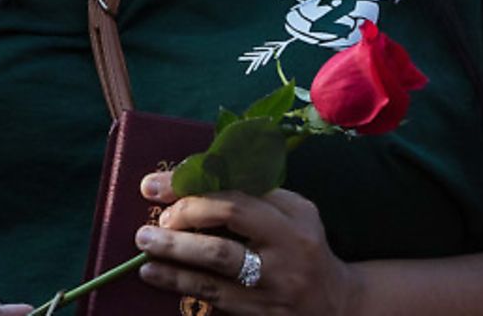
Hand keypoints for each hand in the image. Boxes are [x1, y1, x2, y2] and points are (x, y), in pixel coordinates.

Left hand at [132, 170, 364, 315]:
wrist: (338, 305)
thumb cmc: (303, 249)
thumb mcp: (293, 214)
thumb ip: (254, 195)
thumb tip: (191, 179)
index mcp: (294, 216)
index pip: (236, 194)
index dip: (191, 189)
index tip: (156, 186)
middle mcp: (287, 250)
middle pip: (227, 228)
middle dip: (182, 221)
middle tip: (149, 226)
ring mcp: (275, 287)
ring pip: (217, 269)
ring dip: (174, 259)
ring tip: (144, 251)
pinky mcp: (263, 315)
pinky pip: (216, 299)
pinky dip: (182, 285)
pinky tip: (156, 275)